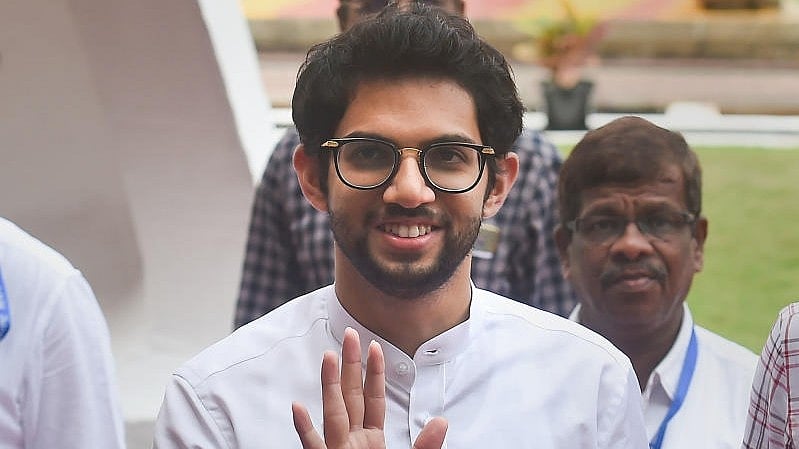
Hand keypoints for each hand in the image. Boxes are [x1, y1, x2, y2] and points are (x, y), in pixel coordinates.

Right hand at [292, 327, 446, 448]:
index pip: (373, 400)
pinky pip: (315, 447)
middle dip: (349, 366)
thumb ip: (426, 447)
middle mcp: (351, 443)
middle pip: (351, 397)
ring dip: (329, 386)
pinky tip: (298, 408)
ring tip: (327, 357)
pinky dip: (306, 429)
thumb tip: (442, 421)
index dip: (375, 374)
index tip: (375, 346)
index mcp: (370, 442)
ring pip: (333, 414)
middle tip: (348, 334)